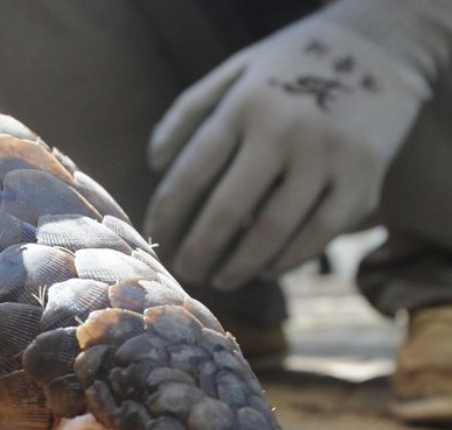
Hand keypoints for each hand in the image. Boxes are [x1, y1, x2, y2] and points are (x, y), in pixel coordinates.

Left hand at [144, 19, 428, 289]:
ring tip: (221, 280)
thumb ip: (187, 114)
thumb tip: (153, 165)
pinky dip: (288, 260)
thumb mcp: (233, 74)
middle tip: (185, 271)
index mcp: (243, 105)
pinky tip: (266, 270)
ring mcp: (327, 155)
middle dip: (198, 250)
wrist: (378, 49)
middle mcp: (284, 130)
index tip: (157, 240)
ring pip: (274, 231)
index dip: (167, 215)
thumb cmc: (286, 70)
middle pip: (227, 210)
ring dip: (240, 266)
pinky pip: (319, 234)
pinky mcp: (363, 177)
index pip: (191, 173)